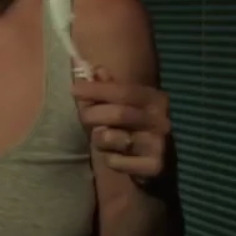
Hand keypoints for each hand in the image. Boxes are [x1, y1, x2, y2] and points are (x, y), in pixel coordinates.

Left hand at [72, 66, 171, 186]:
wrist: (150, 165)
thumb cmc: (129, 129)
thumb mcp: (119, 105)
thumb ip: (106, 87)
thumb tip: (94, 68)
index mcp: (155, 99)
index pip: (124, 91)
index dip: (97, 90)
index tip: (74, 89)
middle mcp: (162, 120)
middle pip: (118, 113)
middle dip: (91, 115)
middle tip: (83, 117)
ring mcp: (160, 145)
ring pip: (111, 138)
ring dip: (99, 139)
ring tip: (106, 139)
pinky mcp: (154, 167)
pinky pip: (115, 161)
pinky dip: (109, 160)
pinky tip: (119, 158)